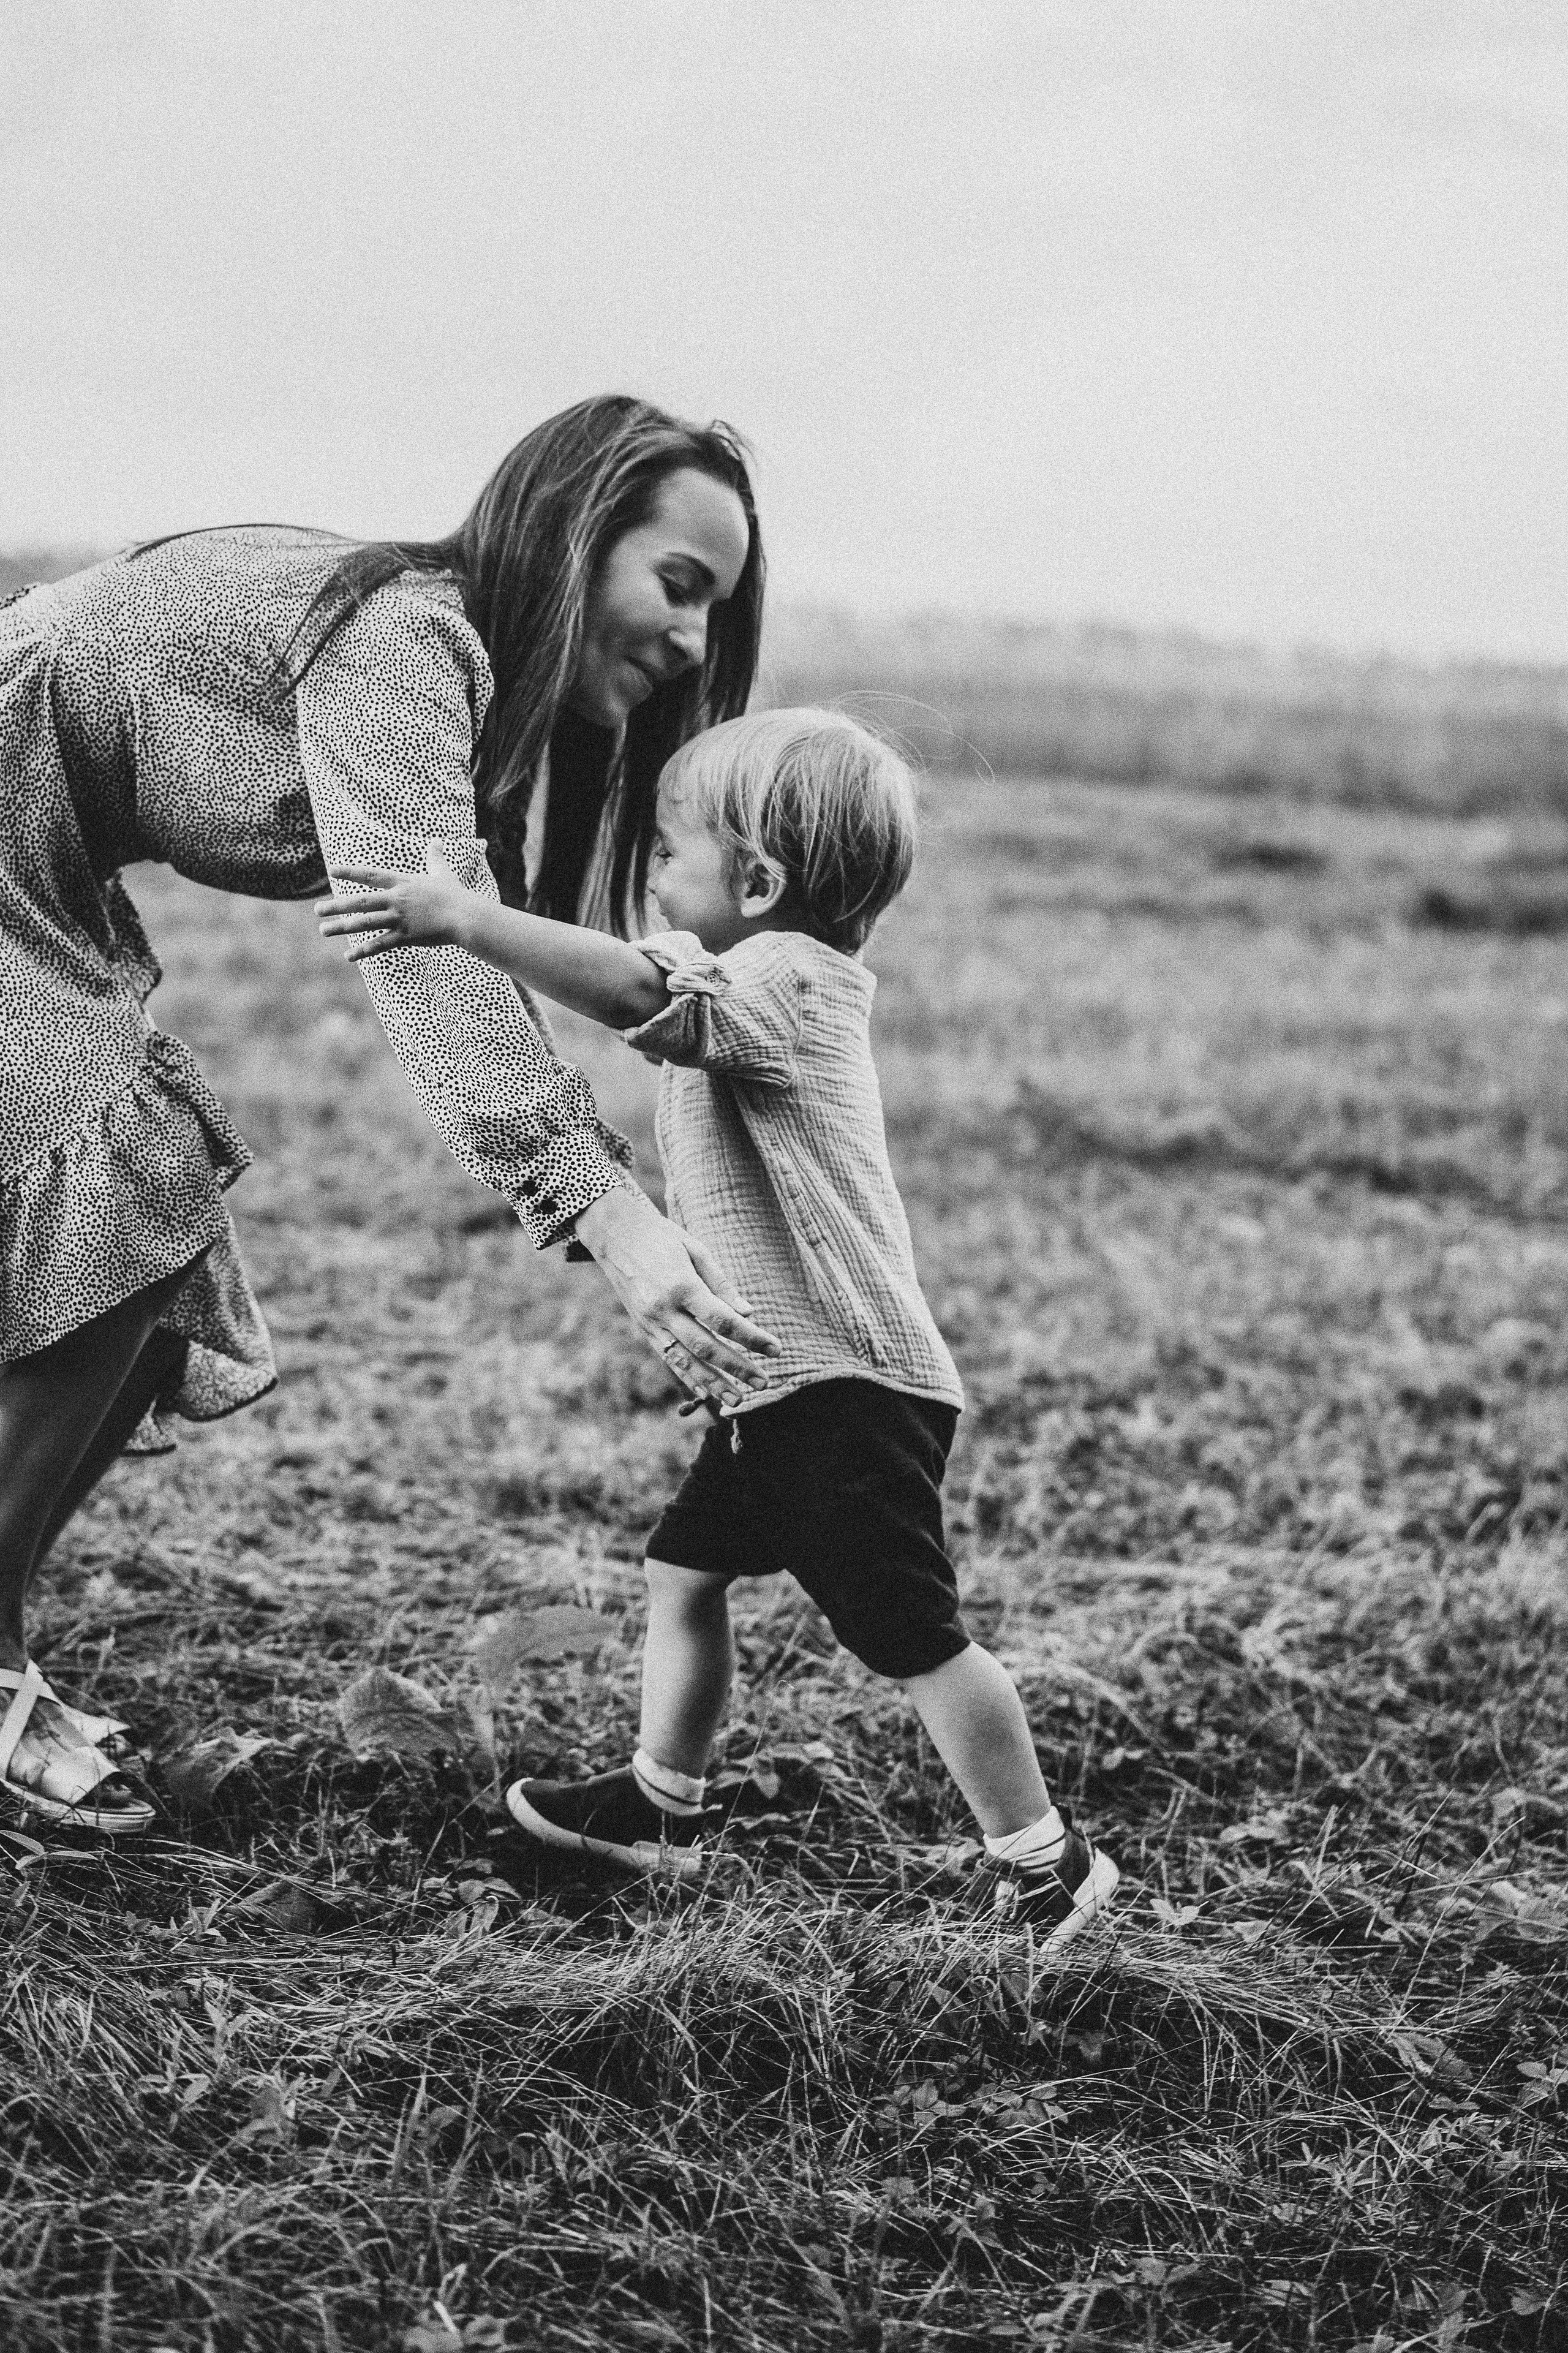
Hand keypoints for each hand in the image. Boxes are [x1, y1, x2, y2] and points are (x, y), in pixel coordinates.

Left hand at [315, 841, 473, 962]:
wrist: (466, 916)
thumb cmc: (456, 894)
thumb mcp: (443, 872)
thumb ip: (435, 857)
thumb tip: (437, 840)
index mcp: (403, 882)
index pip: (371, 875)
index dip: (350, 872)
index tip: (332, 871)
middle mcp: (397, 899)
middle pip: (361, 901)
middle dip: (336, 905)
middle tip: (316, 910)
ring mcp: (400, 919)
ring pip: (365, 923)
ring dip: (342, 927)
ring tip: (323, 930)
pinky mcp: (406, 937)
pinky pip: (380, 944)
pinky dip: (364, 950)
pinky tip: (348, 956)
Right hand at [572, 1187, 781, 1406]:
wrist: (614, 1234)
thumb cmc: (661, 1236)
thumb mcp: (695, 1249)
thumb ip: (721, 1283)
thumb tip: (748, 1313)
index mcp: (682, 1285)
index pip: (724, 1320)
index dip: (752, 1338)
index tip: (776, 1349)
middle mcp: (664, 1309)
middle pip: (707, 1347)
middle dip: (737, 1368)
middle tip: (764, 1383)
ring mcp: (651, 1322)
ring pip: (686, 1360)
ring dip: (714, 1383)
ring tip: (738, 1401)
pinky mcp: (643, 1329)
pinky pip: (668, 1358)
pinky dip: (687, 1377)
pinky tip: (705, 1393)